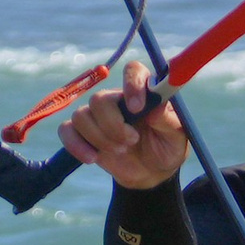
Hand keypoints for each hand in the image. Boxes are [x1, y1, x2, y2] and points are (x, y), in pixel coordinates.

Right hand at [57, 59, 188, 188]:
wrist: (151, 173)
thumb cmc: (167, 148)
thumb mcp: (177, 137)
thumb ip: (168, 120)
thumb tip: (155, 107)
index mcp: (144, 92)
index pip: (133, 71)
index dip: (131, 85)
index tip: (137, 109)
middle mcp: (118, 99)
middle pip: (99, 99)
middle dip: (113, 125)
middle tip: (131, 141)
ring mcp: (98, 115)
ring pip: (81, 116)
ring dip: (99, 139)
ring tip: (119, 151)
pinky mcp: (83, 133)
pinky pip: (66, 130)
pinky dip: (76, 145)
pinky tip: (93, 158)